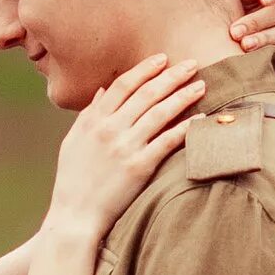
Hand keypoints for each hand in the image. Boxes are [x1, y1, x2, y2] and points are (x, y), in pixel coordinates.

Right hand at [43, 53, 203, 243]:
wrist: (75, 215)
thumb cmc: (73, 180)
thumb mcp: (73, 142)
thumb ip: (89, 114)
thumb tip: (103, 91)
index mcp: (93, 120)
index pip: (123, 85)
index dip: (145, 69)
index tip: (162, 59)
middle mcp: (109, 129)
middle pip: (146, 93)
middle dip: (171, 75)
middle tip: (192, 63)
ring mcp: (125, 147)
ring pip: (160, 113)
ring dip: (183, 95)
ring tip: (201, 84)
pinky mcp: (139, 167)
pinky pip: (167, 141)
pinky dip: (185, 127)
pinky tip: (200, 118)